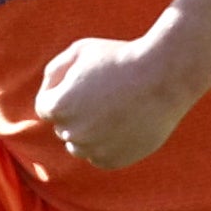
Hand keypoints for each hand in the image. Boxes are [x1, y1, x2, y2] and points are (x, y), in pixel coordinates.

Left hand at [35, 31, 198, 170]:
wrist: (165, 77)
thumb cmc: (121, 57)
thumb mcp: (80, 50)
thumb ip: (55, 70)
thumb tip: (48, 91)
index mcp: (60, 106)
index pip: (45, 108)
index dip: (62, 93)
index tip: (84, 83)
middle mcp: (73, 132)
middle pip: (64, 126)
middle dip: (78, 111)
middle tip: (106, 93)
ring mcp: (94, 149)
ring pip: (80, 145)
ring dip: (90, 131)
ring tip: (114, 110)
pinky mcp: (115, 160)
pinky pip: (100, 156)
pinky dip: (108, 145)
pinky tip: (124, 124)